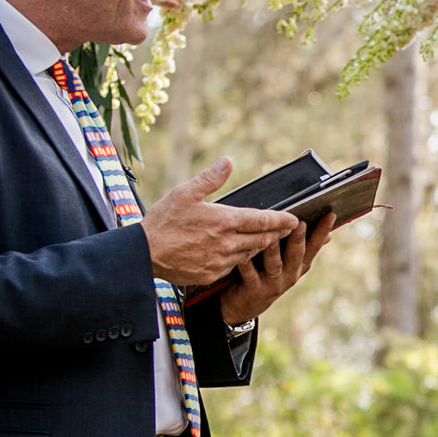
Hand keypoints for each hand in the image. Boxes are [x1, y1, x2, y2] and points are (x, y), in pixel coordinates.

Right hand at [142, 158, 296, 284]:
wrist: (143, 254)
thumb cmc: (162, 221)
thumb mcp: (184, 193)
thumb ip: (210, 178)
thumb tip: (228, 162)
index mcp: (223, 221)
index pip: (261, 220)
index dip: (281, 220)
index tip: (294, 219)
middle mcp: (226, 244)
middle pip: (262, 239)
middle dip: (277, 234)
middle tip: (288, 229)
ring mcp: (220, 262)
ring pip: (250, 254)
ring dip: (260, 246)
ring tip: (269, 240)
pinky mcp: (211, 274)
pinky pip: (233, 267)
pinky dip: (240, 259)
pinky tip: (241, 253)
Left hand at [217, 211, 335, 325]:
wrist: (245, 305)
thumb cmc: (267, 274)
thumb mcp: (289, 263)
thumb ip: (304, 248)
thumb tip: (330, 235)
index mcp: (300, 265)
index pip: (315, 245)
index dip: (323, 231)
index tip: (330, 214)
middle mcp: (290, 275)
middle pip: (296, 255)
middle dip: (299, 239)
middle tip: (300, 223)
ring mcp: (274, 284)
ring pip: (274, 264)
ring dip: (273, 250)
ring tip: (272, 236)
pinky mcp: (255, 290)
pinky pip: (250, 274)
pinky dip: (246, 263)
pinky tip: (244, 253)